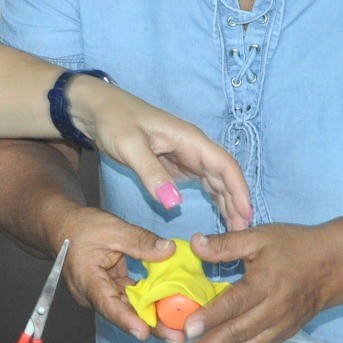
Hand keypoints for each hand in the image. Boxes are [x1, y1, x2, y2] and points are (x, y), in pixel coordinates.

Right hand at [56, 208, 180, 341]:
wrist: (62, 227)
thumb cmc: (81, 227)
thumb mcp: (113, 228)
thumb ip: (140, 241)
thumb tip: (169, 250)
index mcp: (88, 281)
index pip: (108, 304)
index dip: (126, 320)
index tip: (144, 332)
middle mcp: (93, 294)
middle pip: (123, 313)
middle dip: (151, 326)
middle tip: (178, 336)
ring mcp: (102, 294)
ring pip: (129, 309)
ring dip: (153, 318)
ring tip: (180, 329)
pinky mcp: (110, 290)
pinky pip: (130, 299)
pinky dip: (148, 303)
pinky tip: (170, 308)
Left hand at [69, 77, 252, 231]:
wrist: (95, 110)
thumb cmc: (113, 121)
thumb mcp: (130, 147)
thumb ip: (151, 173)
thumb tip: (174, 203)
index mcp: (190, 139)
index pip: (225, 165)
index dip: (239, 190)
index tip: (246, 215)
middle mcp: (194, 147)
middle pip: (225, 176)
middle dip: (237, 202)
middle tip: (242, 233)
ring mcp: (187, 156)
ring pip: (216, 181)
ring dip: (228, 202)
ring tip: (235, 230)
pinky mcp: (176, 165)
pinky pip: (202, 183)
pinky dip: (213, 198)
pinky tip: (219, 214)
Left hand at [171, 222, 342, 342]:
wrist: (336, 265)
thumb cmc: (295, 246)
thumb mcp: (260, 236)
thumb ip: (226, 243)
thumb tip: (194, 244)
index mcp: (264, 284)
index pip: (233, 304)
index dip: (210, 317)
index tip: (187, 330)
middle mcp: (271, 310)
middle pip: (237, 333)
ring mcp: (279, 326)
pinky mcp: (284, 334)